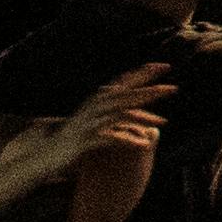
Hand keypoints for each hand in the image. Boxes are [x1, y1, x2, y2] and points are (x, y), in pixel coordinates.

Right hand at [21, 62, 176, 184]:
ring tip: (164, 122)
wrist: (47, 155)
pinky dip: (128, 140)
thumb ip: (113, 112)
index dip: (143, 73)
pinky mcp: (85, 140)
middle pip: (126, 95)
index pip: (123, 82)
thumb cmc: (74, 139)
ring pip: (120, 114)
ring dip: (143, 117)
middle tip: (174, 89)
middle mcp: (93, 107)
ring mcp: (89, 123)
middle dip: (150, 91)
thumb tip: (137, 109)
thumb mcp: (95, 121)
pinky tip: (144, 144)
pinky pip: (110, 138)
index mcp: (97, 100)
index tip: (164, 66)